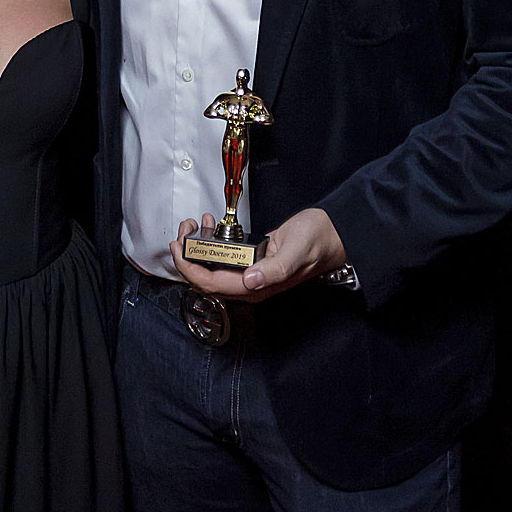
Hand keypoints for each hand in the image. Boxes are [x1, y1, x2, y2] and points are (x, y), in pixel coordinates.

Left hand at [171, 206, 347, 302]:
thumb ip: (274, 269)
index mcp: (258, 286)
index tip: (178, 250)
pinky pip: (222, 258)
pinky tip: (210, 225)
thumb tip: (251, 281)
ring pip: (211, 268)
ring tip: (194, 224)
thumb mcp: (296, 251)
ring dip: (197, 248)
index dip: (189, 270)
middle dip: (187, 258)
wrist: (332, 235)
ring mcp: (250, 274)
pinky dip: (210, 242)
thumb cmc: (318, 242)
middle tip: (182, 233)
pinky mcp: (251, 262)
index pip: (212, 285)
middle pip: (206, 280)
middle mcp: (251, 284)